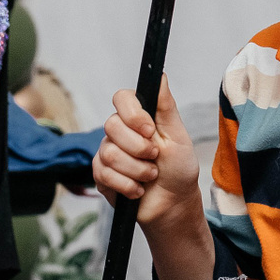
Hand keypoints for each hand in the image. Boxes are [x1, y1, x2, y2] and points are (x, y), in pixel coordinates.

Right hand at [91, 76, 200, 227]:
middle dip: (139, 148)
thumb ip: (166, 107)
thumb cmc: (178, 168)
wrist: (173, 204)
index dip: (133, 114)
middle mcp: (120, 131)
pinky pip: (104, 174)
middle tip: (155, 158)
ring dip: (137, 169)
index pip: (122, 98)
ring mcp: (107, 152)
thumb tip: (161, 76)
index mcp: (138, 117)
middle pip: (112, 125)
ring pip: (109, 153)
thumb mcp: (178, 136)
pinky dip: (128, 185)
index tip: (149, 130)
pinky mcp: (101, 175)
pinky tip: (138, 189)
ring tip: (150, 175)